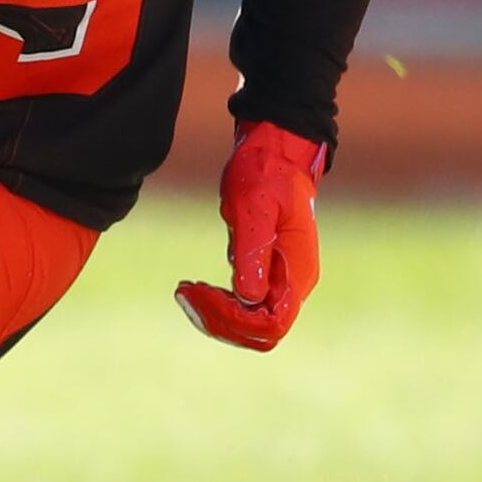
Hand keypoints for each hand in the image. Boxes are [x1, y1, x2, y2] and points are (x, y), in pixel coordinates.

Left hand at [175, 120, 327, 352]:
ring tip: (185, 290)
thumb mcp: (253, 208)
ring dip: (216, 315)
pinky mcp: (269, 273)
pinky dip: (221, 305)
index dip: (232, 319)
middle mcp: (295, 282)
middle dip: (220, 321)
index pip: (270, 324)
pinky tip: (197, 287)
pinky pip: (247, 307)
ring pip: (252, 324)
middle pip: (261, 332)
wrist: (277, 149)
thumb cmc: (266, 173)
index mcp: (297, 271)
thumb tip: (249, 299)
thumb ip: (253, 253)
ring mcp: (283, 279)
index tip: (198, 292)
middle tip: (184, 293)